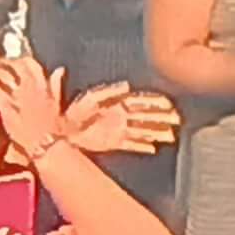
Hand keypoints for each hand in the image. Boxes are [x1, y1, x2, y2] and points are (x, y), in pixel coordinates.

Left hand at [60, 82, 181, 159]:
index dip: (155, 102)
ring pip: (142, 130)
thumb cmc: (70, 115)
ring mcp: (117, 130)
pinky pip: (132, 144)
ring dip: (157, 132)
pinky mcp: (112, 143)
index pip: (140, 100)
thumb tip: (126, 86)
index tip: (169, 103)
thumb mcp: (88, 98)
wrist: (57, 135)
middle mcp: (119, 116)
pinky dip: (142, 146)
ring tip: (171, 134)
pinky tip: (154, 148)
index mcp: (115, 103)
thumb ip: (107, 92)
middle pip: (146, 115)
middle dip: (162, 117)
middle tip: (177, 118)